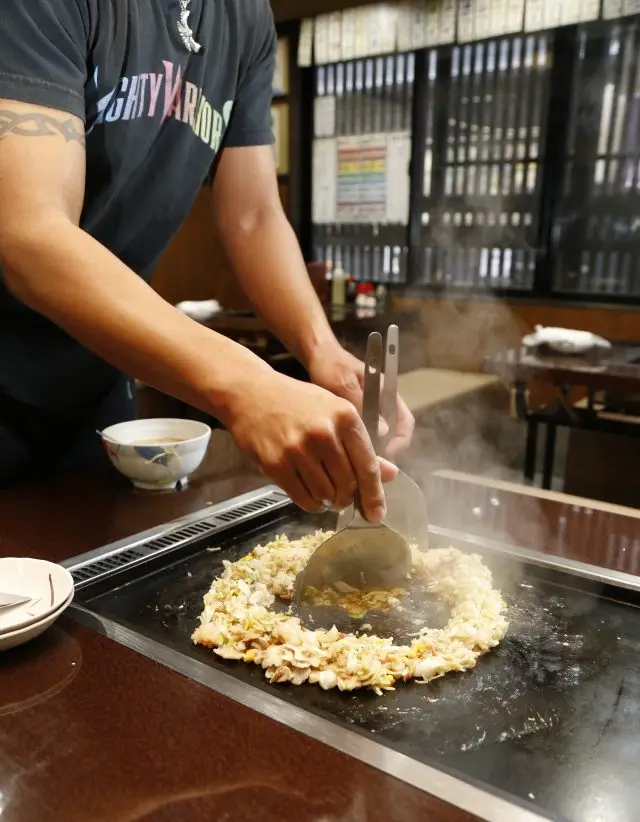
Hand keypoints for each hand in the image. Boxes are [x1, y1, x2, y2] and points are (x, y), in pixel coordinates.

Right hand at [225, 369, 397, 519]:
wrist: (251, 393)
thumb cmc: (297, 402)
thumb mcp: (334, 413)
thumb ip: (361, 445)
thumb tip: (390, 475)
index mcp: (345, 417)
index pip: (367, 465)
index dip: (374, 494)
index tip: (377, 512)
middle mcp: (323, 433)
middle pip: (348, 484)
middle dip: (348, 498)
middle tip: (344, 499)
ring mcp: (298, 450)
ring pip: (326, 495)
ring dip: (329, 501)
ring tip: (325, 494)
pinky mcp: (276, 464)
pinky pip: (302, 498)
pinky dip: (311, 504)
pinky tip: (311, 496)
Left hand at [306, 342, 414, 459]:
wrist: (318, 357)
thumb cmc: (333, 366)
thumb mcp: (345, 383)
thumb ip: (362, 403)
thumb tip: (382, 432)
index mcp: (387, 394)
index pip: (405, 422)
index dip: (401, 440)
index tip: (387, 453)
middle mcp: (382, 406)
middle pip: (393, 435)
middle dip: (385, 453)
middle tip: (369, 467)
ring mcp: (369, 413)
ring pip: (377, 439)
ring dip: (371, 453)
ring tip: (356, 464)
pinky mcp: (356, 419)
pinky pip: (362, 438)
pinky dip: (357, 448)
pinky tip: (344, 456)